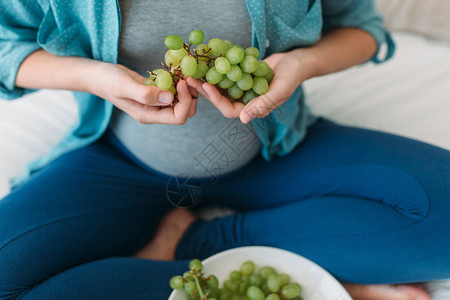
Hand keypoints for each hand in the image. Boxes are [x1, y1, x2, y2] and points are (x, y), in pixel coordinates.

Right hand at [92, 63, 197, 124]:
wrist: (98, 75)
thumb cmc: (108, 81)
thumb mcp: (124, 86)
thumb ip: (145, 94)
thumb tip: (169, 98)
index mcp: (149, 115)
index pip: (178, 117)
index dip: (185, 101)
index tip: (181, 83)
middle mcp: (155, 112)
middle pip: (185, 112)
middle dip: (191, 95)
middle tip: (187, 76)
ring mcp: (156, 103)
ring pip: (183, 101)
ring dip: (187, 88)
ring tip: (183, 72)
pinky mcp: (157, 92)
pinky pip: (175, 91)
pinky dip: (179, 81)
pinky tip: (176, 69)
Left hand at [186, 49, 311, 123]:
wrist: (298, 60)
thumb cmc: (292, 76)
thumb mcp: (280, 90)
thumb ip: (263, 104)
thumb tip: (243, 119)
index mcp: (253, 109)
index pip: (229, 109)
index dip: (216, 100)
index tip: (206, 86)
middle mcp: (245, 100)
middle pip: (220, 98)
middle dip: (205, 89)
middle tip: (188, 78)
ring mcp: (242, 87)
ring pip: (220, 86)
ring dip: (206, 78)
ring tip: (192, 69)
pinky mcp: (241, 75)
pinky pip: (226, 73)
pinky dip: (216, 68)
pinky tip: (204, 60)